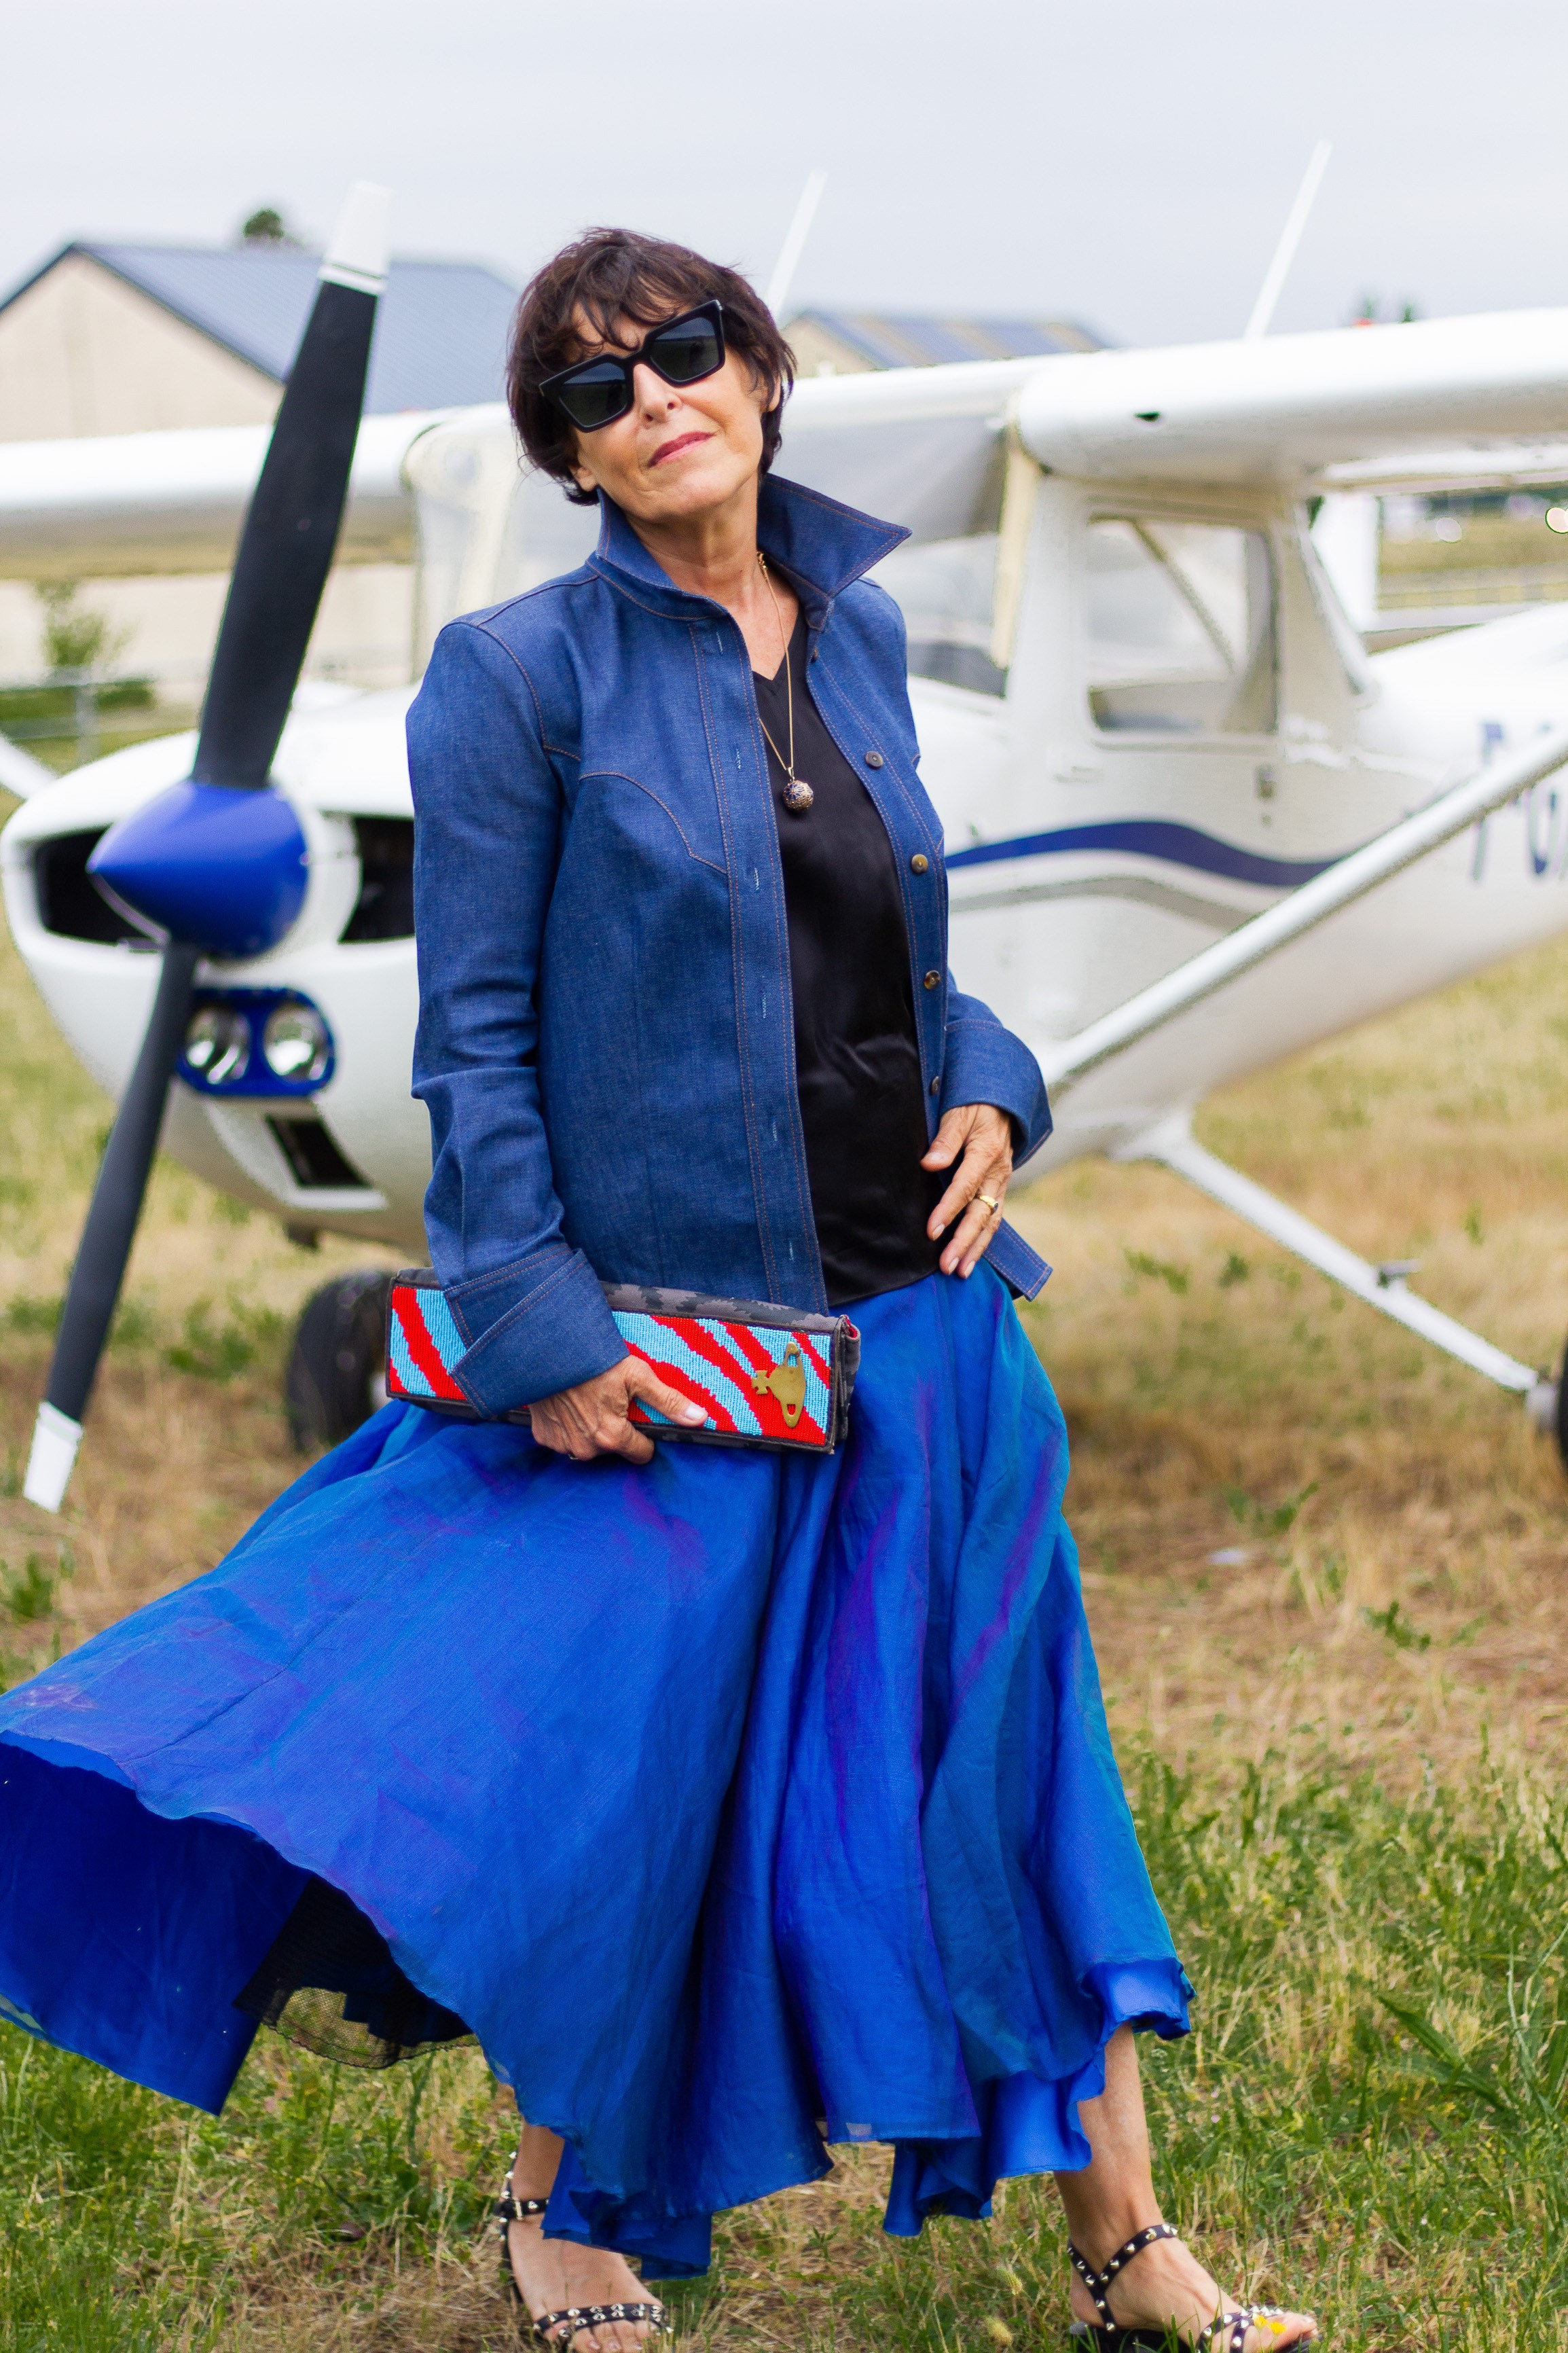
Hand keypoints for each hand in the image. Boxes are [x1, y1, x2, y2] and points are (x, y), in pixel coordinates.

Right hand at [528, 1357, 705, 1463]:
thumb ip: (668, 1401)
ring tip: (589, 1402)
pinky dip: (568, 1427)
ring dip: (591, 1431)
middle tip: (611, 1402)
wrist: (549, 1350)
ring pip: (588, 1446)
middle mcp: (587, 1449)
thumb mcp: (638, 1376)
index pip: (641, 1453)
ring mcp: (563, 1445)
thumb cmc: (595, 1361)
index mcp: (612, 1437)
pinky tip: (569, 1406)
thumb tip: (699, 1418)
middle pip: (614, 1449)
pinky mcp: (544, 1437)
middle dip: (615, 1431)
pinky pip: (563, 1440)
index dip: (644, 1437)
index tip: (638, 1417)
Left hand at [921, 1102, 1013, 1277]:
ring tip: (961, 1271)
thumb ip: (946, 1138)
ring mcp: (1001, 1182)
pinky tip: (971, 1256)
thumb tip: (930, 1163)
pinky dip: (983, 1239)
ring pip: (990, 1221)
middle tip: (947, 1266)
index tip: (932, 1231)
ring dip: (975, 1248)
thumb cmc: (975, 1104)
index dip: (948, 1210)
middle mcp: (997, 1172)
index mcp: (986, 1152)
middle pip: (981, 1213)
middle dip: (964, 1242)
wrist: (1003, 1102)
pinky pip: (993, 1217)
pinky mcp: (999, 1188)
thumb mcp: (959, 1112)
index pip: (964, 1187)